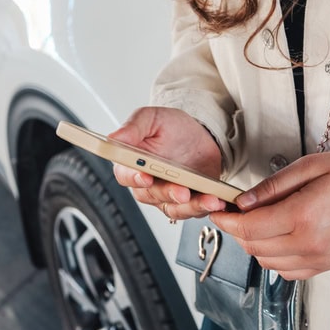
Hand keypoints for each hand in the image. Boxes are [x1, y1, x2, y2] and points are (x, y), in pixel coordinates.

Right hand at [110, 107, 225, 218]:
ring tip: (209, 200)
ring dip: (191, 206)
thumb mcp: (152, 118)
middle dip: (168, 194)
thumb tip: (113, 137)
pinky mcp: (188, 201)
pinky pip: (193, 210)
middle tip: (183, 192)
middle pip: (151, 196)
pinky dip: (205, 208)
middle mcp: (147, 184)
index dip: (134, 179)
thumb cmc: (172, 127)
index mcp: (132, 163)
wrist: (201, 135)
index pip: (126, 175)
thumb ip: (133, 127)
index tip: (146, 177)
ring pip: (173, 208)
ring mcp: (167, 195)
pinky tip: (216, 201)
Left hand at [210, 152, 329, 279]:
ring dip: (255, 245)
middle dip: (238, 231)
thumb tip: (243, 201)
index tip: (217, 211)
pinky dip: (274, 258)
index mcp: (303, 217)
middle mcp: (308, 245)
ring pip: (267, 262)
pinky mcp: (324, 266)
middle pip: (254, 247)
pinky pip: (286, 272)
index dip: (226, 221)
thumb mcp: (311, 166)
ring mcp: (317, 259)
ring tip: (259, 222)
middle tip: (237, 212)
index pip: (249, 229)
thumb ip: (274, 186)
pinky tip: (280, 238)